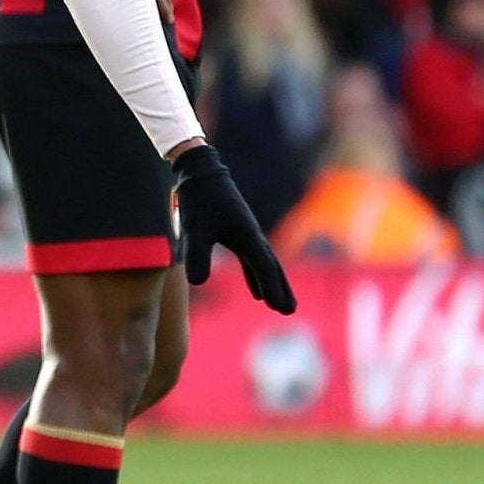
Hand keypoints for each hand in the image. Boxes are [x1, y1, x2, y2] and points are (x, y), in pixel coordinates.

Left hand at [173, 143, 296, 313]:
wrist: (201, 173)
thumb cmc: (198, 200)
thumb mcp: (194, 229)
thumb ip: (197, 255)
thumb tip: (197, 283)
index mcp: (247, 237)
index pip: (263, 267)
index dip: (272, 288)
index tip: (280, 308)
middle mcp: (252, 236)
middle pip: (271, 267)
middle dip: (280, 289)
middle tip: (289, 310)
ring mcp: (246, 234)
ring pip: (264, 264)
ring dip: (271, 283)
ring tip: (279, 304)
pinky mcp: (237, 232)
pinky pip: (251, 259)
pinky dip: (255, 274)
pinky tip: (254, 290)